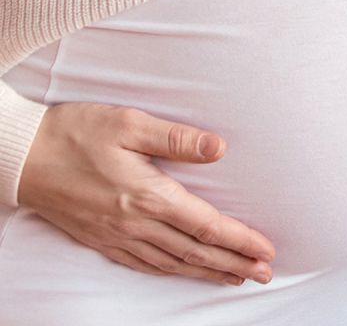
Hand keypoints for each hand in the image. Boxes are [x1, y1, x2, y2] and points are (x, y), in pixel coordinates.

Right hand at [18, 102, 275, 285]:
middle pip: (195, 251)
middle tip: (265, 272)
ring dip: (208, 271)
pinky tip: (184, 272)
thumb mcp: (129, 124)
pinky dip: (173, 272)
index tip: (266, 250)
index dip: (239, 240)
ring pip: (173, 263)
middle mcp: (135, 224)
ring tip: (236, 277)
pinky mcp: (102, 240)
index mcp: (148, 195)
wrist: (24, 156)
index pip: (206, 226)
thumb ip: (176, 138)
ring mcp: (117, 237)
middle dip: (234, 263)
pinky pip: (146, 265)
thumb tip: (219, 148)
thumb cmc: (77, 133)